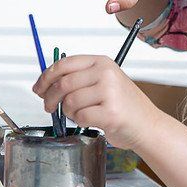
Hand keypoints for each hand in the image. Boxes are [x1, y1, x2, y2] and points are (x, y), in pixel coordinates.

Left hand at [32, 55, 164, 149]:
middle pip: (63, 83)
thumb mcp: (104, 82)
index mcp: (101, 62)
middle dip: (49, 98)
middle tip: (47, 107)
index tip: (38, 88)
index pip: (64, 64)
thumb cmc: (123, 106)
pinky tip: (90, 121)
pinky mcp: (110, 113)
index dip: (46, 76)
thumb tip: (45, 83)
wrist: (147, 125)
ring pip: (70, 102)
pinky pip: (80, 117)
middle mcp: (106, 73)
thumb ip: (79, 78)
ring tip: (80, 114)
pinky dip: (80, 122)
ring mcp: (109, 92)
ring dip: (68, 112)